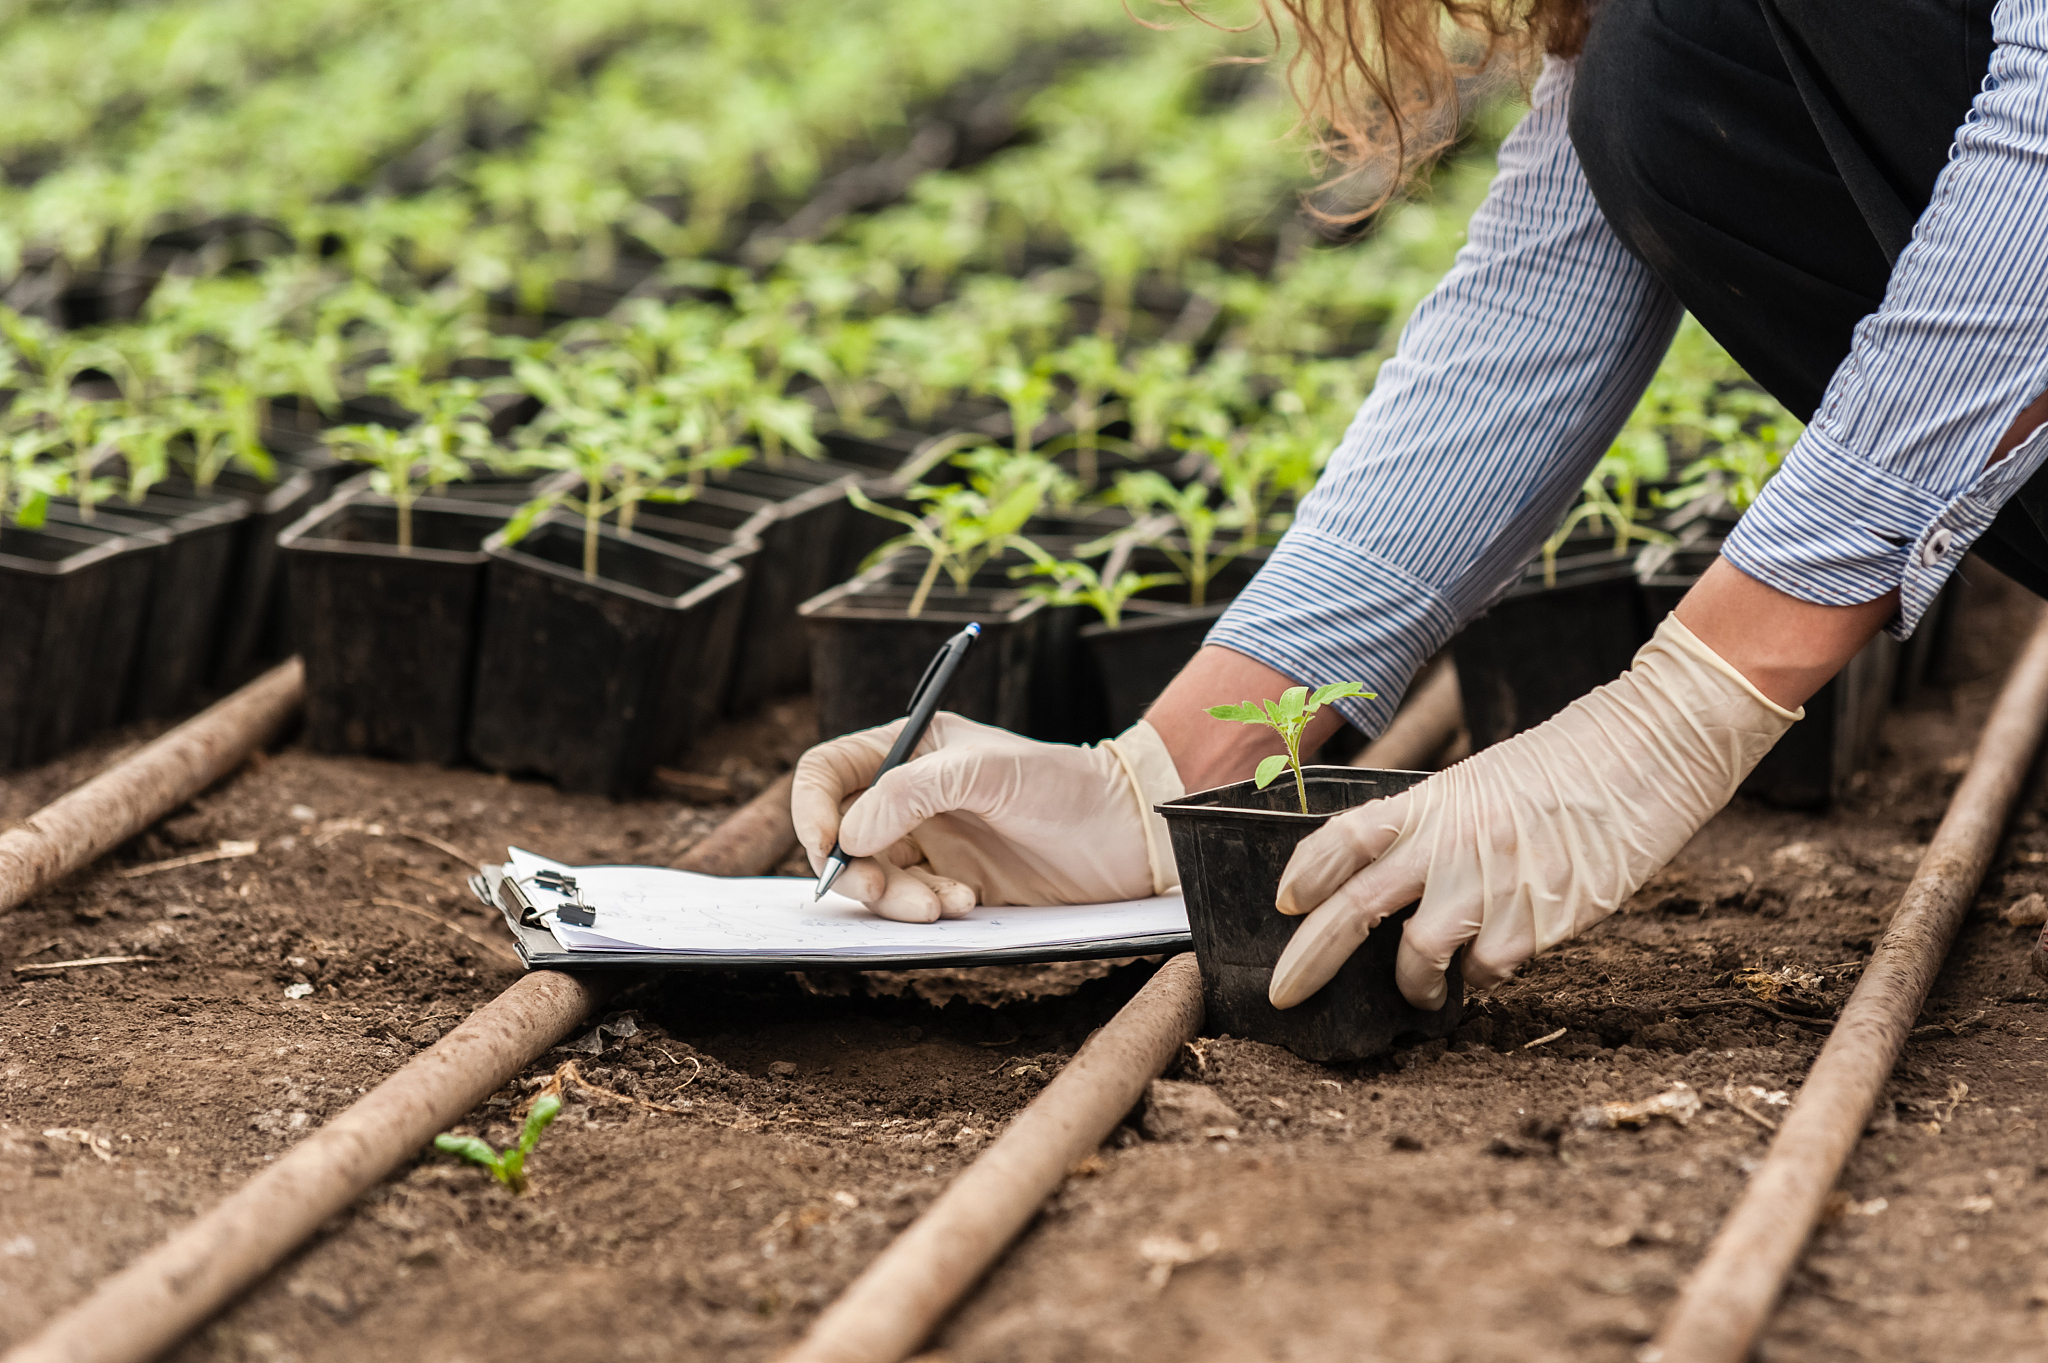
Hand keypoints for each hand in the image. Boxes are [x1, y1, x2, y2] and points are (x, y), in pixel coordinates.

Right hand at [790, 714, 1184, 921]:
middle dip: (854, 869)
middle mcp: (908, 796)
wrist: (1127, 835)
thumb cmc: (1065, 785)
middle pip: (841, 836)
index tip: (826, 848)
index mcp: (908, 749)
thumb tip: (850, 835)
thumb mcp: (986, 771)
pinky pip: (910, 904)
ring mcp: (930, 841)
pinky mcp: (952, 882)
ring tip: (945, 905)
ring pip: (873, 878)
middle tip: (881, 890)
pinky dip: (926, 911)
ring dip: (895, 898)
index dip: (812, 810)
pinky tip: (967, 904)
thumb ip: (912, 792)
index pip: (828, 773)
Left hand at [1268, 615, 1799, 1009]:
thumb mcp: (1479, 784)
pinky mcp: (1537, 922)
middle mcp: (1449, 843)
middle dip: (1309, 960)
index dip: (1304, 871)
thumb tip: (1387, 883)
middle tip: (1284, 992)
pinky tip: (1495, 964)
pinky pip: (1486, 971)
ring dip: (1412, 985)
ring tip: (1424, 991)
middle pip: (1356, 909)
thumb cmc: (1563, 770)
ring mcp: (1491, 885)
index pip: (1343, 836)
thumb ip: (1431, 830)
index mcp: (1431, 802)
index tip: (1283, 903)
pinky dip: (1481, 978)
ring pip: (1418, 956)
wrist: (1647, 756)